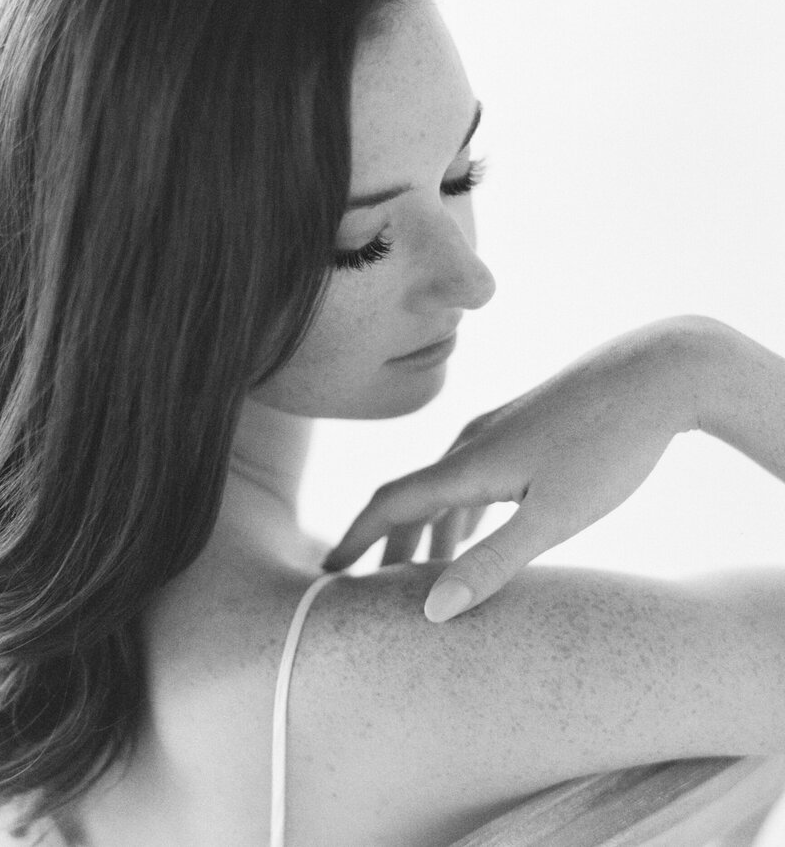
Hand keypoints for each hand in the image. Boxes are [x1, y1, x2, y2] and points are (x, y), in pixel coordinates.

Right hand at [323, 318, 702, 620]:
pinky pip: (474, 476)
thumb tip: (430, 611)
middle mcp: (472, 442)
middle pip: (413, 499)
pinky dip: (460, 511)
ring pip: (446, 488)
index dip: (355, 539)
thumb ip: (493, 562)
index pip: (390, 504)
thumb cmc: (610, 447)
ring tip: (423, 576)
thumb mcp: (554, 517)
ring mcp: (500, 430)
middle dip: (389, 547)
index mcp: (469, 464)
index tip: (326, 573)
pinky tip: (478, 528)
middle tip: (371, 595)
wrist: (659, 372)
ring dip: (429, 532)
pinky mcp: (527, 426)